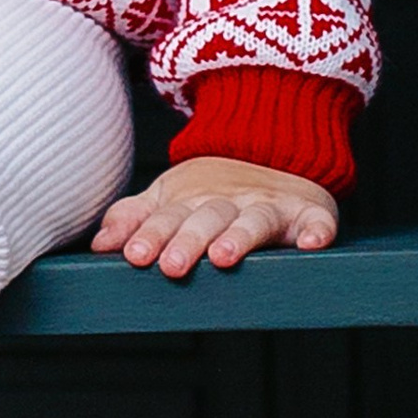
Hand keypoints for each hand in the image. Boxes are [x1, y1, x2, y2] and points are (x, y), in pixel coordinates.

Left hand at [93, 156, 338, 277]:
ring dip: (240, 236)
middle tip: (173, 266)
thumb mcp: (169, 199)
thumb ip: (135, 218)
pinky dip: (316, 231)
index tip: (135, 256)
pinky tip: (311, 244)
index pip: (169, 217)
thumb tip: (100, 244)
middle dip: (189, 240)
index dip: (152, 235)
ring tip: (225, 257)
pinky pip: (317, 222)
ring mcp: (271, 205)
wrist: (274, 151)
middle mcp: (230, 201)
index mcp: (193, 200)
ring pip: (255, 219)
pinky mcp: (309, 213)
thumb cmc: (212, 192)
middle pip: (208, 218)